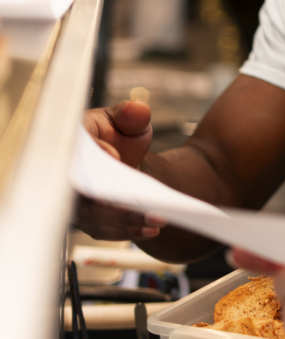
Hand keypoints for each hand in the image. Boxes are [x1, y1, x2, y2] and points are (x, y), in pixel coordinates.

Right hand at [74, 100, 162, 240]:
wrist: (126, 157)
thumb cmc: (122, 135)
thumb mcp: (130, 120)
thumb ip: (133, 114)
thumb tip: (136, 111)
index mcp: (75, 142)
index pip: (74, 148)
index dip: (93, 152)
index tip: (115, 156)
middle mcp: (69, 175)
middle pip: (82, 190)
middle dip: (111, 197)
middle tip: (140, 201)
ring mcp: (76, 200)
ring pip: (94, 215)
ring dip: (126, 220)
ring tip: (157, 218)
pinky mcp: (89, 219)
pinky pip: (104, 230)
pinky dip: (128, 231)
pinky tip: (152, 228)